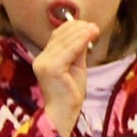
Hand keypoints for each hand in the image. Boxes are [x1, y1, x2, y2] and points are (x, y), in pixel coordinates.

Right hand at [31, 18, 99, 136]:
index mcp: (45, 58)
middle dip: (78, 29)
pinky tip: (90, 35)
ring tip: (95, 28)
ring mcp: (44, 63)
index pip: (56, 37)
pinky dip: (80, 41)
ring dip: (81, 33)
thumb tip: (85, 34)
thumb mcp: (76, 68)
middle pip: (60, 37)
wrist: (65, 112)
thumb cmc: (71, 93)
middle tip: (94, 25)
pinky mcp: (52, 68)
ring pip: (65, 42)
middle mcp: (41, 59)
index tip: (88, 24)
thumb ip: (78, 52)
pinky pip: (68, 51)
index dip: (72, 28)